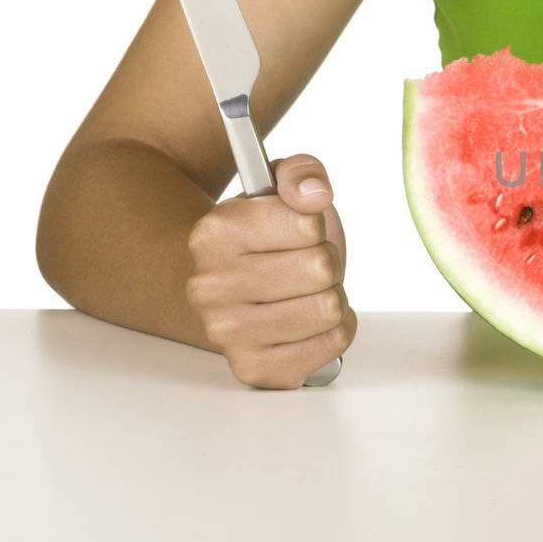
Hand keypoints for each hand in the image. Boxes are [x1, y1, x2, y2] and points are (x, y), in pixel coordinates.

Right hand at [184, 154, 355, 388]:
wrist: (228, 286)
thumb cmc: (264, 238)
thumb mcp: (279, 188)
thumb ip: (302, 173)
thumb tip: (315, 194)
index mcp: (213, 233)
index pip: (306, 224)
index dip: (314, 225)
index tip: (295, 231)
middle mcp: (209, 286)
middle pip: (320, 269)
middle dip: (326, 263)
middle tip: (303, 265)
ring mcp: (227, 333)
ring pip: (329, 310)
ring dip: (330, 298)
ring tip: (304, 293)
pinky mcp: (254, 368)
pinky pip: (330, 347)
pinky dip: (333, 333)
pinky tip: (308, 323)